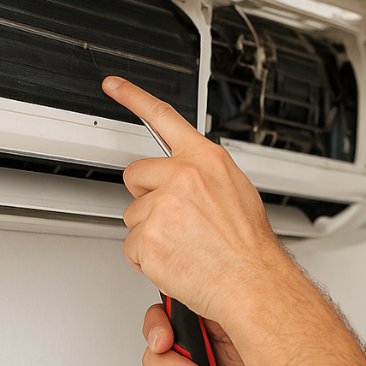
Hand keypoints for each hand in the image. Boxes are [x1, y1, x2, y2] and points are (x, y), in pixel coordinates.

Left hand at [101, 76, 292, 325]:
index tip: (113, 84)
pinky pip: (131, 245)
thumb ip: (205, 176)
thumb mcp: (236, 192)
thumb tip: (185, 174)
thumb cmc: (248, 246)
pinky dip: (147, 257)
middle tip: (175, 219)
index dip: (133, 97)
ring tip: (183, 244)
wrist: (252, 282)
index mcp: (206, 160)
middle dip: (147, 196)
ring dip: (150, 231)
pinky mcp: (148, 236)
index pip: (164, 118)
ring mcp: (163, 206)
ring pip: (133, 214)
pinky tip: (175, 259)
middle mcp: (183, 176)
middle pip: (136, 175)